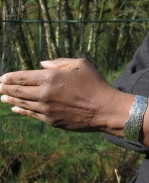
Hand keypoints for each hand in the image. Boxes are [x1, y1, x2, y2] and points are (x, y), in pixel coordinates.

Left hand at [0, 58, 129, 133]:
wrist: (104, 109)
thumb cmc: (95, 84)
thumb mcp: (81, 65)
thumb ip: (60, 62)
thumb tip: (42, 65)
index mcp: (51, 77)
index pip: (22, 77)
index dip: (9, 77)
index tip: (2, 77)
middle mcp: (45, 93)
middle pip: (18, 90)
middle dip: (6, 88)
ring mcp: (46, 109)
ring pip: (23, 103)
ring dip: (11, 99)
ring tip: (3, 97)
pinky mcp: (51, 120)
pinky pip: (31, 114)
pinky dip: (21, 110)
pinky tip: (16, 108)